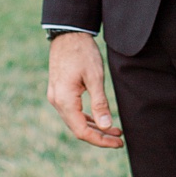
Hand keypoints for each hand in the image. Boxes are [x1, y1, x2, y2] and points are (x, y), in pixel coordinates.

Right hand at [47, 32, 122, 148]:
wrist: (68, 34)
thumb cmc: (82, 52)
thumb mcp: (95, 77)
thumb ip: (100, 103)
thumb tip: (106, 127)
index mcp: (64, 99)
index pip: (82, 131)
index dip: (101, 140)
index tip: (118, 142)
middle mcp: (56, 101)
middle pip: (78, 129)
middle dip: (99, 136)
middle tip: (120, 139)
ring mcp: (56, 96)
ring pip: (75, 121)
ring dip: (94, 128)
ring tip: (115, 131)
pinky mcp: (59, 91)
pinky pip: (72, 112)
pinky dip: (86, 118)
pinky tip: (100, 119)